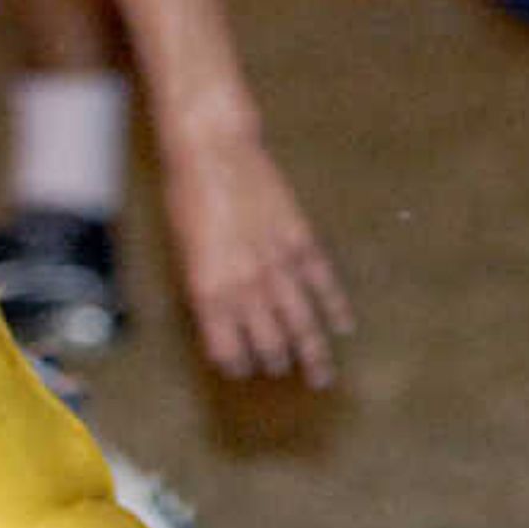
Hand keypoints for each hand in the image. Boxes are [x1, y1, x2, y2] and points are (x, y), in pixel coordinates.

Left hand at [158, 120, 353, 386]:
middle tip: (283, 371)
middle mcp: (245, 286)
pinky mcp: (300, 241)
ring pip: (302, 322)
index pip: (228, 348)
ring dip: (312, 353)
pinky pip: (323, 283)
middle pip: (269, 342)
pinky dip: (335, 307)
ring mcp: (277, 264)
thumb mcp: (184, 251)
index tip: (245, 370)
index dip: (238, 364)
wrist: (213, 152)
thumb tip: (222, 319)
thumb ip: (205, 289)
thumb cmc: (187, 196)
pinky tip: (344, 325)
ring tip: (320, 375)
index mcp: (210, 292)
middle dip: (276, 362)